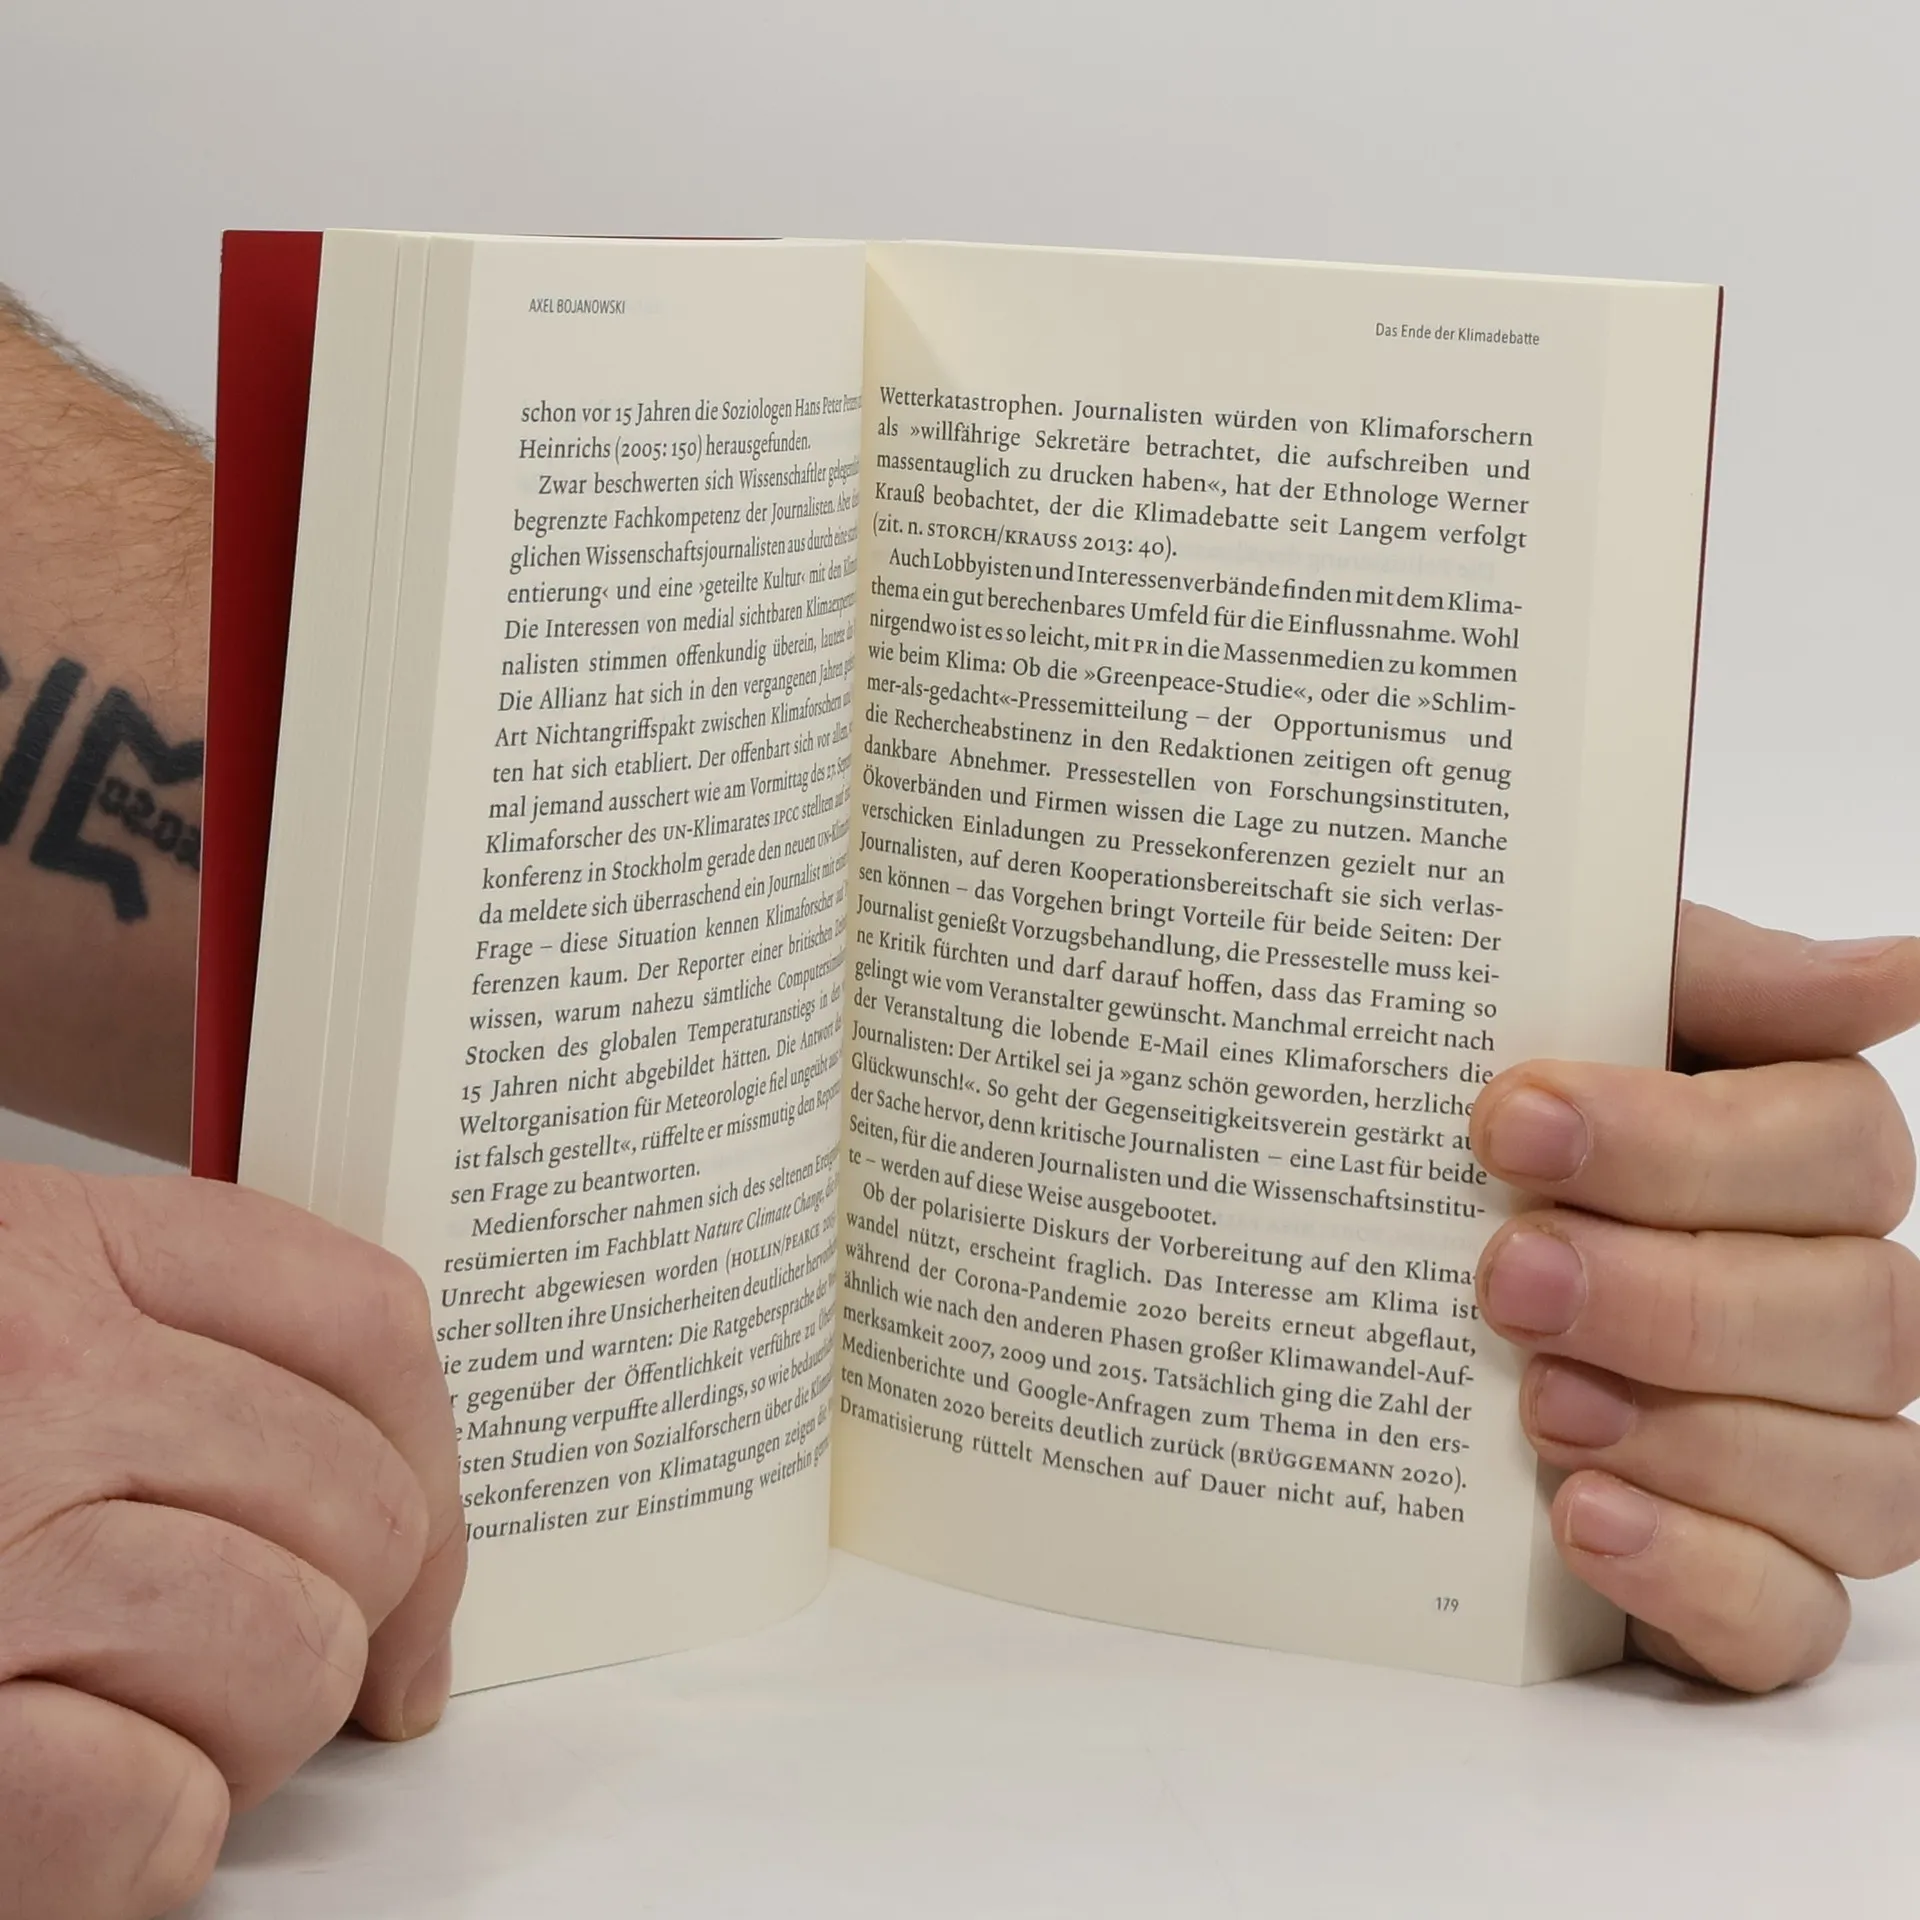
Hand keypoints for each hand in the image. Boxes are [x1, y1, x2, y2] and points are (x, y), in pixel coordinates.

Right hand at [0, 1170, 465, 1916]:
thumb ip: (160, 1349)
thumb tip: (378, 1479)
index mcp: (52, 1250)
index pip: (363, 1321)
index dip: (432, 1466)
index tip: (422, 1569)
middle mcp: (27, 1379)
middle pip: (354, 1506)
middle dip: (342, 1622)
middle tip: (256, 1666)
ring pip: (287, 1655)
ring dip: (246, 1735)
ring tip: (137, 1728)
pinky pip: (156, 1815)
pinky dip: (147, 1845)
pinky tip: (73, 1817)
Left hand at [1470, 904, 1919, 1690]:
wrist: (1340, 1278)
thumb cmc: (1469, 1140)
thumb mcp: (1545, 1010)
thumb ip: (1704, 976)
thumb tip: (1895, 971)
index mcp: (1791, 1157)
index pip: (1838, 1143)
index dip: (1684, 1142)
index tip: (1512, 1121)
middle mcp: (1825, 1303)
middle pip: (1860, 1314)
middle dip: (1674, 1298)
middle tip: (1507, 1276)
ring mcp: (1802, 1451)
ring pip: (1865, 1474)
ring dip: (1694, 1439)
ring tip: (1534, 1402)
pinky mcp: (1743, 1581)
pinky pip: (1792, 1614)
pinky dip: (1698, 1573)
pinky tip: (1582, 1518)